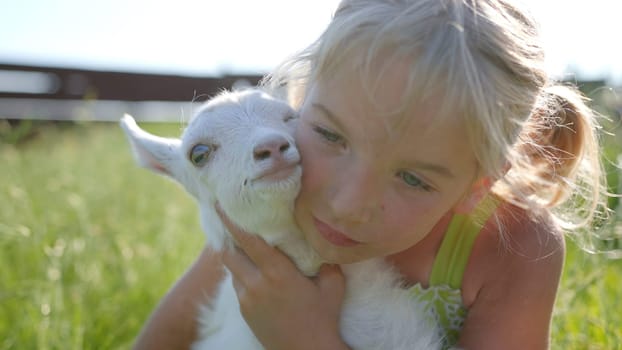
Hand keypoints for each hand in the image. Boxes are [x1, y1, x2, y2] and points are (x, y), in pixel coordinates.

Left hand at [216, 205, 350, 349]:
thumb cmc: (323, 319)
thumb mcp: (332, 286)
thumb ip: (326, 263)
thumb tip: (323, 245)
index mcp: (277, 272)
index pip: (247, 240)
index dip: (232, 221)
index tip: (220, 205)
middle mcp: (256, 284)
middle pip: (229, 254)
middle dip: (229, 240)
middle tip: (234, 226)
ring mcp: (247, 299)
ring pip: (233, 271)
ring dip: (237, 259)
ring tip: (247, 251)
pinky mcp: (244, 312)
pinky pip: (238, 287)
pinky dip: (243, 276)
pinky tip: (257, 276)